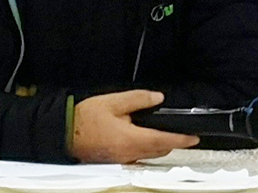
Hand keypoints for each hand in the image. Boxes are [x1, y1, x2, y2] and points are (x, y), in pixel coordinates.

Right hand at [69, 90, 199, 162]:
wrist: (63, 133)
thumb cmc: (84, 118)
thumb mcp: (113, 102)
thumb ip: (138, 99)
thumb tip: (157, 98)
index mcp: (132, 139)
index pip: (165, 140)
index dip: (182, 139)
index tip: (194, 137)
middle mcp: (130, 153)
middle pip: (160, 150)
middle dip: (173, 143)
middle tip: (183, 135)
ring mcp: (122, 159)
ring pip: (149, 154)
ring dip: (160, 146)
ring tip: (166, 135)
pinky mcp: (115, 159)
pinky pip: (137, 156)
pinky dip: (146, 148)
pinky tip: (142, 139)